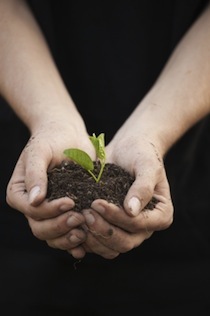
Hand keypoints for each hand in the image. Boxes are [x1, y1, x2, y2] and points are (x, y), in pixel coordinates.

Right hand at [6, 120, 94, 257]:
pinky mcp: (65, 213)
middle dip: (60, 226)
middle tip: (80, 218)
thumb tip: (34, 201)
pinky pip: (66, 234)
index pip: (31, 211)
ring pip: (53, 236)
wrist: (68, 135)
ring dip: (67, 237)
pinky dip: (75, 241)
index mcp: (20, 193)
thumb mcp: (40, 151)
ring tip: (84, 232)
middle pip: (40, 228)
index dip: (50, 211)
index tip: (70, 201)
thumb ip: (35, 174)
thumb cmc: (51, 139)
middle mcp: (32, 206)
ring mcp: (49, 212)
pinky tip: (86, 243)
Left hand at [77, 134, 172, 258]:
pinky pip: (100, 242)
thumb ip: (143, 187)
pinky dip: (87, 238)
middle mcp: (145, 227)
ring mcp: (128, 229)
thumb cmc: (141, 154)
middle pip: (125, 242)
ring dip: (94, 237)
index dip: (117, 217)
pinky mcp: (112, 226)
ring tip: (79, 217)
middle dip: (104, 230)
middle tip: (86, 213)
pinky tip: (75, 224)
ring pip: (111, 248)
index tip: (98, 203)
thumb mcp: (147, 165)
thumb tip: (132, 210)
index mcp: (161, 215)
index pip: (139, 225)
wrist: (127, 149)